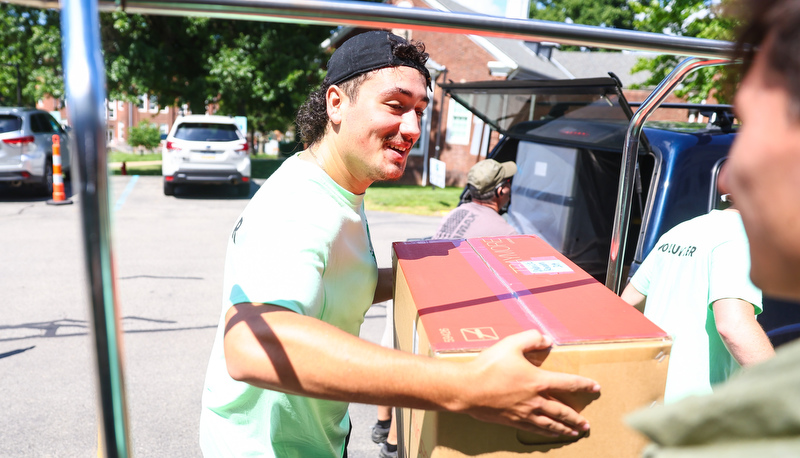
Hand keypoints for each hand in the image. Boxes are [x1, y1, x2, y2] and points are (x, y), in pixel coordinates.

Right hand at [459, 330, 600, 436]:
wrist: (468, 389)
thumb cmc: (488, 366)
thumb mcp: (511, 344)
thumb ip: (531, 338)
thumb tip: (546, 339)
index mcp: (538, 381)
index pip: (568, 383)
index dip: (584, 385)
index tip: (595, 388)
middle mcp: (535, 400)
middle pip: (563, 411)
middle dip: (576, 418)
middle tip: (587, 424)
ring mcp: (525, 413)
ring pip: (551, 424)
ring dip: (565, 429)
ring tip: (575, 433)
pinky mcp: (513, 421)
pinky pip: (535, 429)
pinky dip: (546, 432)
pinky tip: (550, 434)